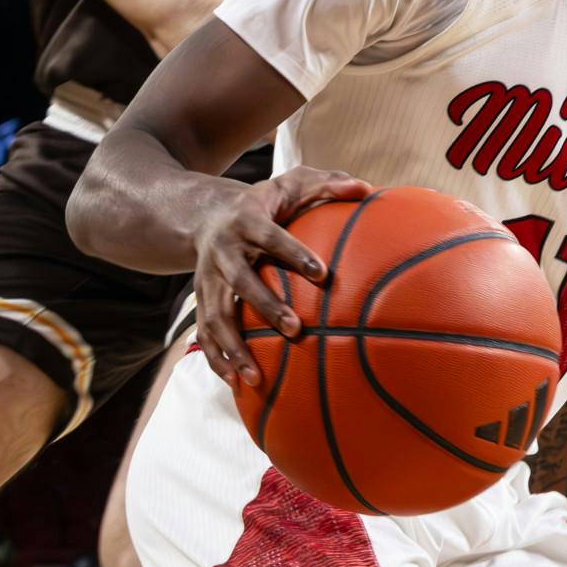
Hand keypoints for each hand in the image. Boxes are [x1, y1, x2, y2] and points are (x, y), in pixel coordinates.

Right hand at [194, 166, 371, 387]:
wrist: (205, 213)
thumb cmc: (264, 202)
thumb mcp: (292, 182)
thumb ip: (327, 182)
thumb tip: (364, 188)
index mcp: (247, 219)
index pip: (271, 236)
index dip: (294, 253)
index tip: (321, 273)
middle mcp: (222, 250)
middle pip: (240, 280)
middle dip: (265, 305)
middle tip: (295, 329)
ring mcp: (207, 278)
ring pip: (215, 315)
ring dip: (233, 346)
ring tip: (256, 375)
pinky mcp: (201, 300)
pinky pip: (204, 333)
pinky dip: (217, 359)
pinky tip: (236, 383)